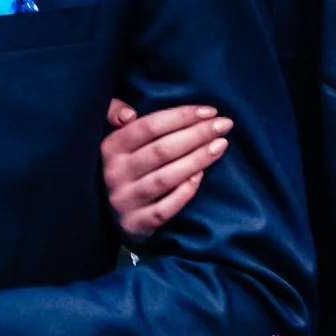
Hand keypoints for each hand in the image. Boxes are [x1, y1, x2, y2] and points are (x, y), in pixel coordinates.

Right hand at [102, 95, 229, 239]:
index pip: (149, 126)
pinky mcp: (136, 223)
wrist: (112, 218)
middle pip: (162, 150)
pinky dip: (185, 191)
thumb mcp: (116, 139)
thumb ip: (116, 115)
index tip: (210, 111)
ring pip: (166, 178)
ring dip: (198, 159)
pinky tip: (201, 176)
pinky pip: (166, 208)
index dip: (182, 116)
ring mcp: (125, 200)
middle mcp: (114, 173)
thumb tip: (128, 113)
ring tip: (221, 145)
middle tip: (225, 125)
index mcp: (111, 147)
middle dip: (198, 134)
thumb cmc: (125, 168)